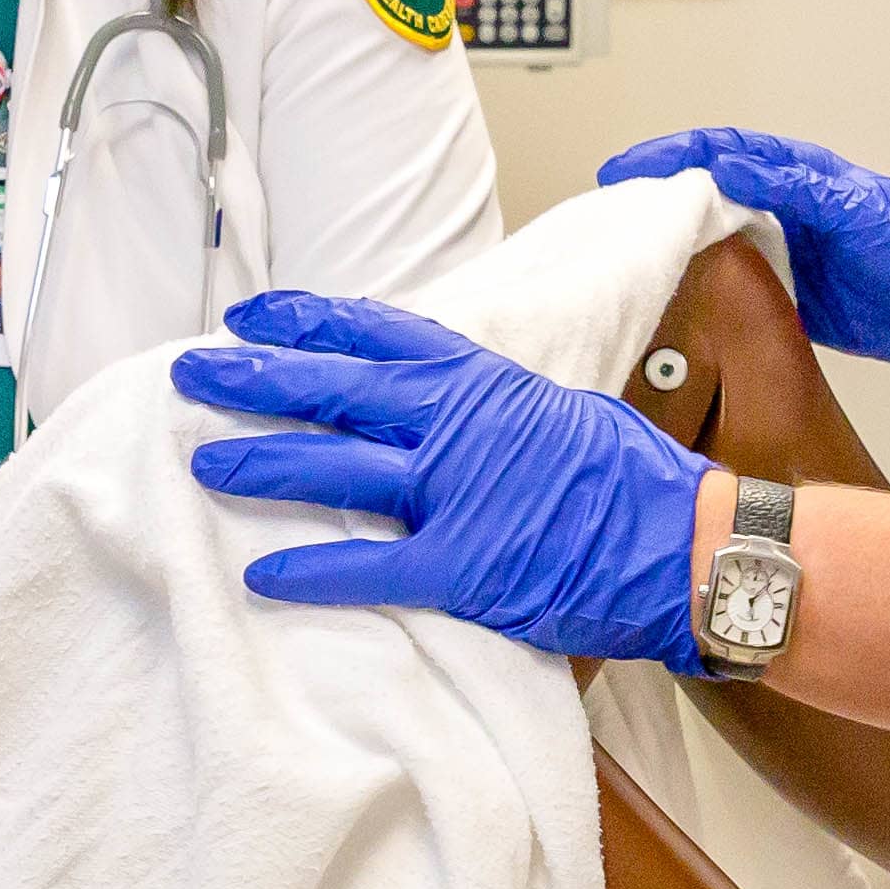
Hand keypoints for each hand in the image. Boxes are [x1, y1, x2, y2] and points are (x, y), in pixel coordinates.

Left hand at [177, 291, 708, 671]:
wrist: (696, 548)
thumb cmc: (640, 486)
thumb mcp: (564, 416)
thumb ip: (497, 411)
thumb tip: (452, 411)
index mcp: (485, 382)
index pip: (380, 333)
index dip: (309, 321)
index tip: (252, 314)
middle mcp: (461, 426)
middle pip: (337, 390)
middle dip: (258, 377)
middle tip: (192, 372)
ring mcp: (459, 494)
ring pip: (336, 469)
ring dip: (262, 462)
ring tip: (202, 461)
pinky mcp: (465, 567)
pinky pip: (371, 565)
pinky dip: (311, 570)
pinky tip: (260, 574)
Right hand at [595, 127, 889, 380]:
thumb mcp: (849, 208)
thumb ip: (788, 185)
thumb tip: (724, 165)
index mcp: (797, 175)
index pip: (719, 153)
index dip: (668, 156)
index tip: (625, 169)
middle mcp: (785, 206)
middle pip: (705, 190)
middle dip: (655, 192)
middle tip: (610, 203)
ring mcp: (785, 247)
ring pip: (713, 233)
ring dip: (671, 236)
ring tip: (626, 243)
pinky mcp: (787, 288)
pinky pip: (731, 277)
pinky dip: (698, 278)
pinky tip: (672, 288)